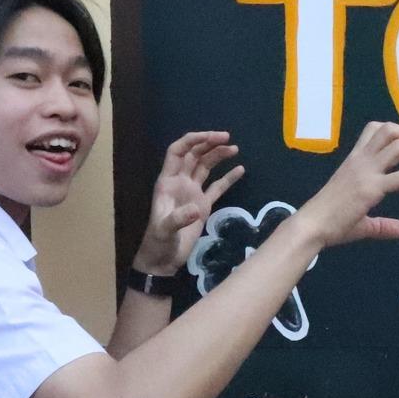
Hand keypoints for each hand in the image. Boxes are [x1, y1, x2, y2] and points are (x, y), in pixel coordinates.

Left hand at [135, 132, 246, 273]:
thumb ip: (178, 219)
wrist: (163, 260)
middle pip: (194, 155)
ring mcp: (192, 193)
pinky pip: (217, 187)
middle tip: (227, 138)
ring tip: (235, 148)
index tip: (211, 137)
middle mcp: (180, 183)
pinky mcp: (203, 205)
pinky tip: (240, 169)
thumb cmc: (158, 243)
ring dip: (218, 156)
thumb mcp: (164, 231)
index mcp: (168, 182)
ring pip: (206, 167)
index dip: (192, 140)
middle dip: (209, 143)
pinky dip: (228, 178)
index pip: (178, 152)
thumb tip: (197, 209)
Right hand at [294, 122, 398, 246]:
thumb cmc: (330, 220)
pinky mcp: (371, 188)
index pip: (375, 128)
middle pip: (390, 129)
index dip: (397, 132)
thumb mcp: (360, 217)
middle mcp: (360, 160)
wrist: (312, 225)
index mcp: (355, 159)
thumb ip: (382, 223)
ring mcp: (366, 172)